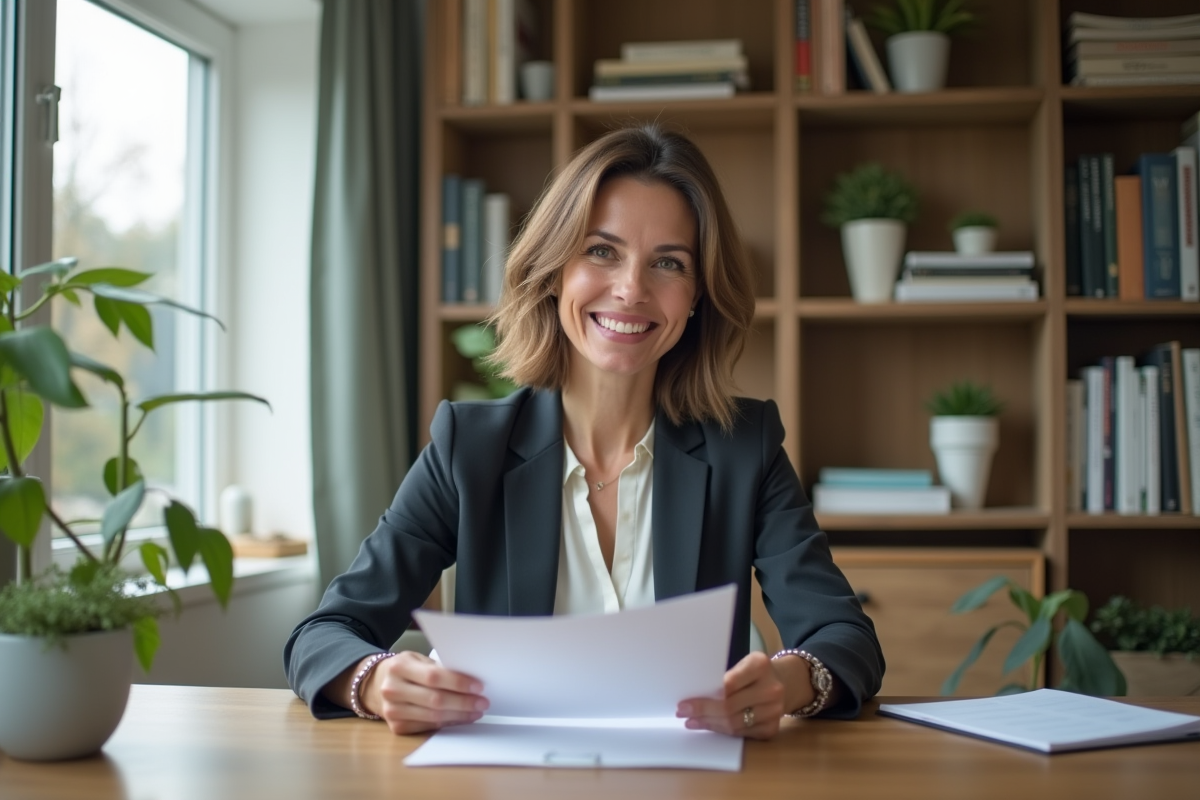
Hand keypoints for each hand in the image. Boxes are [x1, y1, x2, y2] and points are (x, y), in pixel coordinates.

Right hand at [361, 651, 488, 734]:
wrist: (376, 685)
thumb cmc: (405, 669)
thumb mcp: (417, 659)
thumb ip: (438, 668)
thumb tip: (470, 680)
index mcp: (399, 667)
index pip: (433, 676)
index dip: (458, 682)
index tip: (478, 686)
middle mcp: (392, 689)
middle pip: (435, 699)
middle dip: (464, 702)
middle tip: (483, 702)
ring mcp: (393, 711)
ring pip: (433, 716)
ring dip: (460, 715)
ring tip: (476, 711)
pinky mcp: (396, 727)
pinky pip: (428, 727)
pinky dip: (448, 723)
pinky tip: (461, 718)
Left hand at [676, 651, 793, 739]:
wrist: (785, 683)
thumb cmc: (755, 672)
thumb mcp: (743, 664)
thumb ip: (725, 677)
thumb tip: (694, 696)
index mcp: (760, 666)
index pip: (728, 684)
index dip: (705, 697)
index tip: (684, 703)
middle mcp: (772, 690)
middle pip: (729, 707)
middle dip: (702, 712)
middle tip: (683, 714)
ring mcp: (774, 711)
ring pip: (734, 724)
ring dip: (710, 724)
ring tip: (693, 721)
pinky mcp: (772, 729)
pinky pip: (741, 734)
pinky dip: (723, 731)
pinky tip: (710, 726)